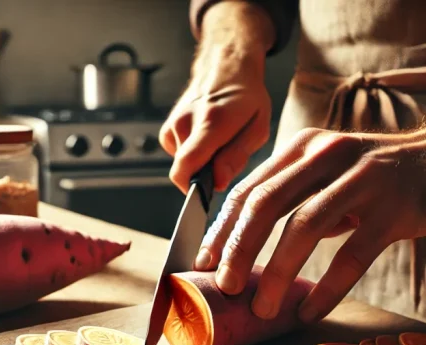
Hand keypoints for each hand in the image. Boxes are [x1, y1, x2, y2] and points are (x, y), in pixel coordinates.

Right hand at [161, 3, 274, 192]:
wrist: (226, 67)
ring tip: (219, 143)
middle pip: (186, 170)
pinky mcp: (168, 128)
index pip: (185, 167)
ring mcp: (173, 124)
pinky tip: (206, 139)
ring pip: (183, 164)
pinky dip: (193, 154)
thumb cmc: (247, 97)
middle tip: (226, 158)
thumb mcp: (257, 128)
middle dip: (205, 175)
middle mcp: (186, 122)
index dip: (192, 190)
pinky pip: (178, 155)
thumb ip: (236, 157)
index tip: (206, 195)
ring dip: (201, 163)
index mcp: (211, 123)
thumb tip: (217, 183)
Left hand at [196, 125, 425, 322]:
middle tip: (225, 289)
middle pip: (266, 204)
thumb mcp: (335, 171)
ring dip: (276, 271)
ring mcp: (363, 179)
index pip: (249, 189)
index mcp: (305, 147)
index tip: (203, 265)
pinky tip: (310, 310)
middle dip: (238, 250)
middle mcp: (328, 156)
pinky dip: (326, 286)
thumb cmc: (388, 173)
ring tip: (262, 307)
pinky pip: (352, 254)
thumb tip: (250, 243)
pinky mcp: (395, 208)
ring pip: (304, 226)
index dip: (222, 229)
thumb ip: (298, 196)